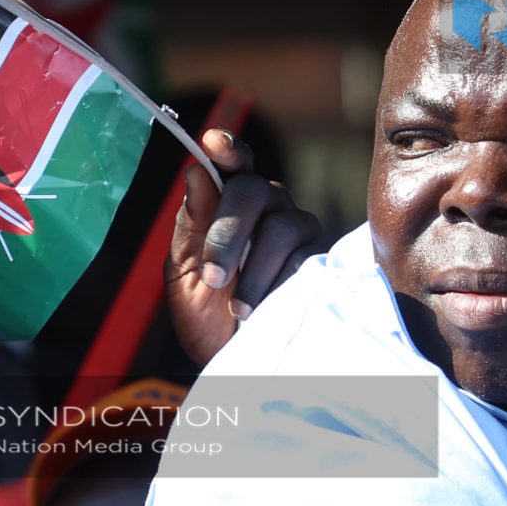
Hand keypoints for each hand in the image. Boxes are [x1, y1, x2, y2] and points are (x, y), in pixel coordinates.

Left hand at [166, 129, 323, 366]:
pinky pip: (307, 259)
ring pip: (282, 226)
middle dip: (228, 233)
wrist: (237, 361)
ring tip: (238, 309)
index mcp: (229, 202)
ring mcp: (299, 230)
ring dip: (254, 270)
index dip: (228, 149)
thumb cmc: (205, 317)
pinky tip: (267, 307)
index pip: (234, 163)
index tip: (213, 144)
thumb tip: (197, 173)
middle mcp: (269, 206)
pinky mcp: (322, 260)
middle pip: (253, 190)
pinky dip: (281, 284)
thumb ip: (191, 226)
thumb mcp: (184, 275)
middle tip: (212, 277)